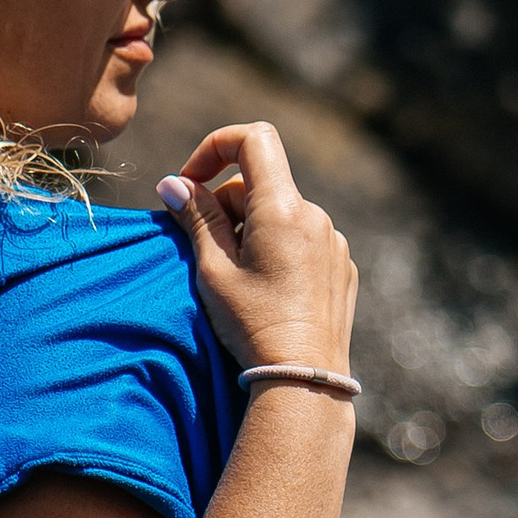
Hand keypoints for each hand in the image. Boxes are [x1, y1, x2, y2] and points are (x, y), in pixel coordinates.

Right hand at [158, 122, 358, 381]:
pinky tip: (268, 293)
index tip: (191, 184)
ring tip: (239, 281)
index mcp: (284, 208)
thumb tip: (174, 184)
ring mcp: (334, 242)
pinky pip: (304, 241)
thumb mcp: (213, 270)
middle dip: (227, 206)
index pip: (253, 140)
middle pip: (262, 185)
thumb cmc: (252, 324)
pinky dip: (279, 251)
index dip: (215, 148)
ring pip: (282, 215)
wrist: (303, 378)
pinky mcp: (342, 267)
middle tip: (208, 253)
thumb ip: (196, 218)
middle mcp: (316, 216)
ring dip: (253, 231)